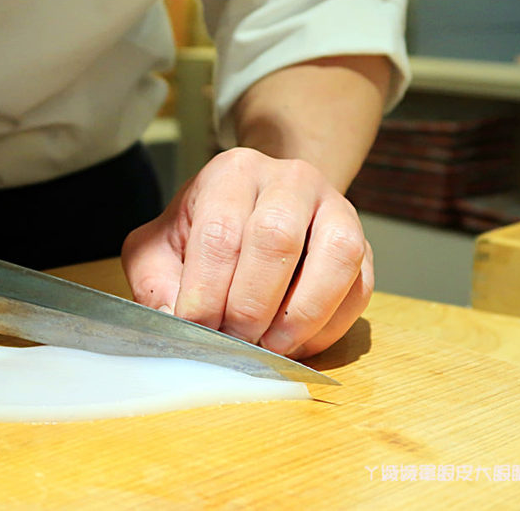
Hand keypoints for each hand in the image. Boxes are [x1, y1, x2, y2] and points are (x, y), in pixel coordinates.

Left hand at [122, 147, 371, 358]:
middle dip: (251, 304)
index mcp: (232, 173)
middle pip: (276, 238)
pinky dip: (329, 325)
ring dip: (300, 314)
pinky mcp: (364, 244)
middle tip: (234, 341)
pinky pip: (359, 286)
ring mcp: (335, 207)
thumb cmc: (203, 233)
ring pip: (335, 255)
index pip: (220, 232)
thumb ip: (155, 282)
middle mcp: (289, 179)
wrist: (258, 209)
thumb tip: (172, 323)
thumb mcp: (160, 247)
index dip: (207, 291)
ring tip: (270, 347)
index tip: (197, 328)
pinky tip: (298, 343)